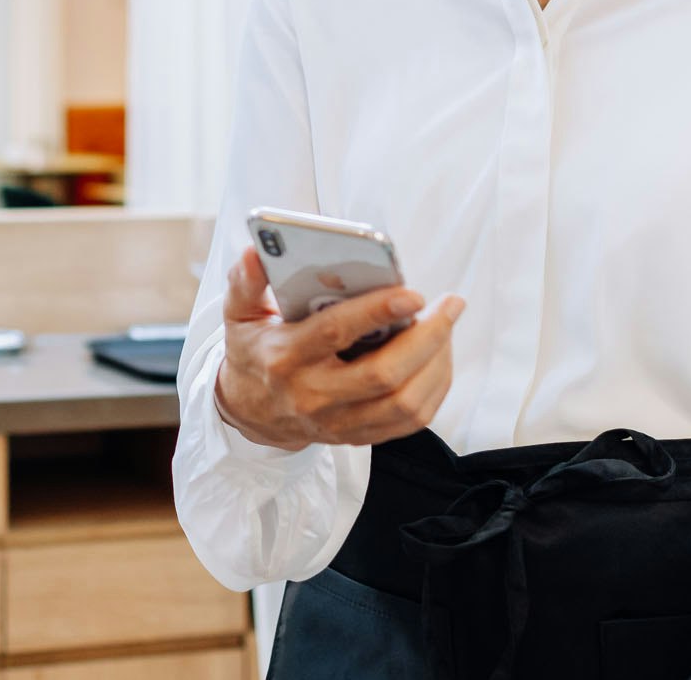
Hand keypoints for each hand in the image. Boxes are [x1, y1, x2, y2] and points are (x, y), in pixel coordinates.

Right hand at [213, 247, 464, 450]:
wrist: (250, 413)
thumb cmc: (254, 351)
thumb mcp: (239, 314)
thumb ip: (245, 282)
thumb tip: (253, 253)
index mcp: (285, 357)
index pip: (335, 333)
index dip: (376, 311)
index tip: (412, 292)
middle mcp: (313, 396)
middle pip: (383, 375)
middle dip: (427, 337)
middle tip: (450, 304)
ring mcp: (339, 423)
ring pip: (405, 403)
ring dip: (438, 362)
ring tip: (447, 325)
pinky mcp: (359, 436)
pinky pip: (411, 420)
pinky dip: (435, 387)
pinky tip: (441, 355)